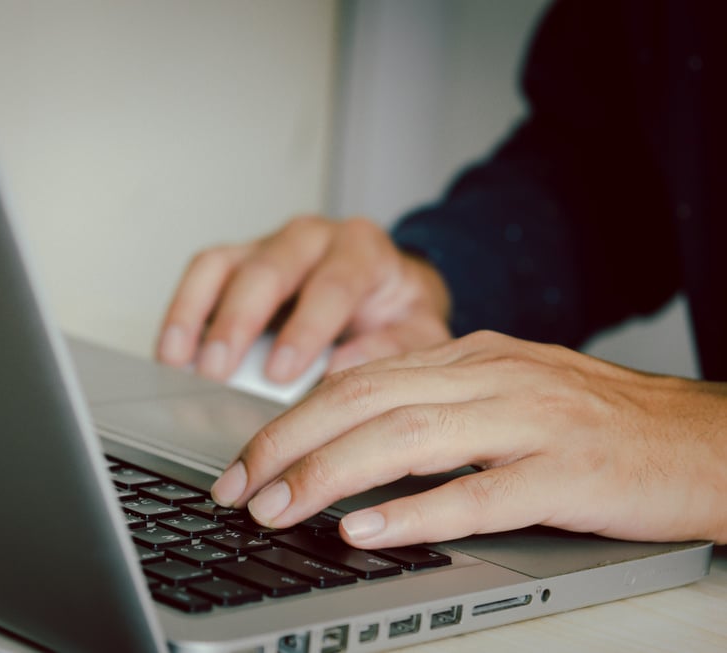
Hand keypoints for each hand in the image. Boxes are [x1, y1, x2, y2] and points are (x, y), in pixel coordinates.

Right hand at [156, 216, 451, 381]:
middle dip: (239, 324)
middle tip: (220, 373)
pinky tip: (172, 349)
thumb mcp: (418, 333)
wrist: (388, 289)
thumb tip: (343, 369)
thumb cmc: (398, 313)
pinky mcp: (240, 259)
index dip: (305, 329)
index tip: (281, 372)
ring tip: (181, 361)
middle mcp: (312, 238)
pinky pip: (203, 274)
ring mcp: (270, 244)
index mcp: (362, 249)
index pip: (332, 284)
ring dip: (198, 314)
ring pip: (224, 265)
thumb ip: (392, 348)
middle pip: (269, 270)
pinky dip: (183, 310)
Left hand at [210, 330, 726, 545]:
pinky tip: (366, 530)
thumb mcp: (503, 394)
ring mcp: (528, 422)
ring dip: (330, 476)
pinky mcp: (565, 473)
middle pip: (364, 402)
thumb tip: (349, 434)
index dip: (291, 420)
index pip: (357, 380)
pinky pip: (476, 492)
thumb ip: (434, 405)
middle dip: (288, 444)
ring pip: (406, 439)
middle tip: (238, 488)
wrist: (702, 440)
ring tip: (278, 508)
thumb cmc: (595, 424)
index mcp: (470, 358)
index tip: (246, 460)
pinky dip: (414, 511)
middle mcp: (490, 378)